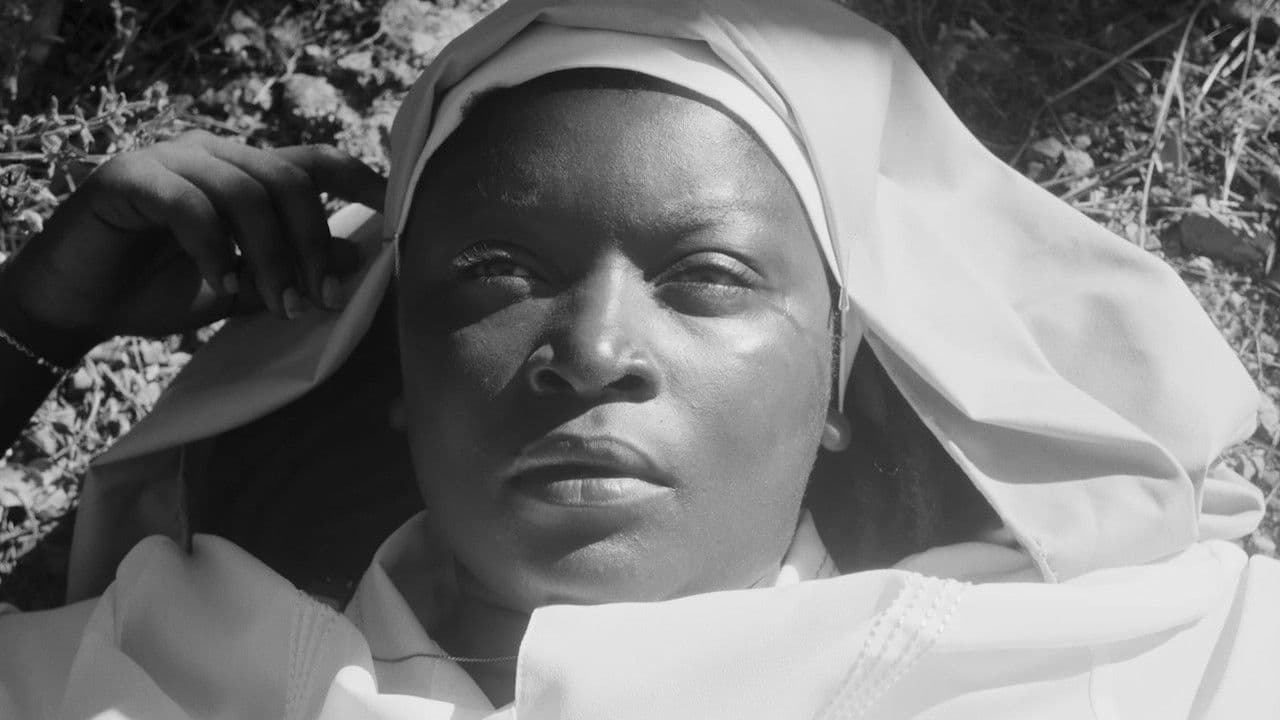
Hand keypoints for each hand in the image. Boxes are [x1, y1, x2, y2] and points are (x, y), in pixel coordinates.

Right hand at [0, 131, 385, 360]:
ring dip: (271, 255)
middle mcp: (212, 153)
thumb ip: (290, 270)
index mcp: (244, 171)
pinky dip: (213, 248)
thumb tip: (356, 257)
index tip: (394, 219)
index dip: (359, 181)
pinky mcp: (127, 175)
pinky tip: (218, 285)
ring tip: (278, 303)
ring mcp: (169, 157)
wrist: (79, 303)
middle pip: (289, 179)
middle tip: (322, 297)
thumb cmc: (161, 291)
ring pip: (245, 191)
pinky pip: (187, 203)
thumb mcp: (240, 287)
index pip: (314, 161)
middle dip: (314, 242)